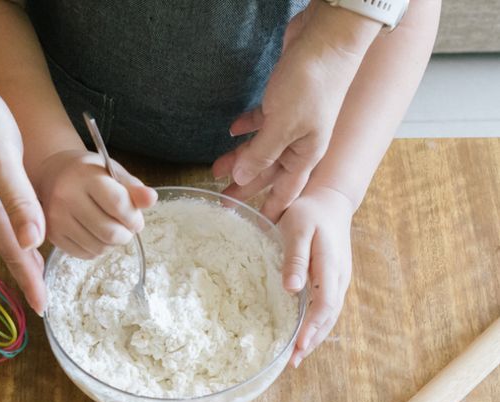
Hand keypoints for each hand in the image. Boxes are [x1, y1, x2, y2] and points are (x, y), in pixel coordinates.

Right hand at [0, 74, 46, 313]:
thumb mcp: (2, 161)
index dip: (29, 281)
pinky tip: (21, 225)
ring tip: (34, 269)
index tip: (42, 308)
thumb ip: (18, 201)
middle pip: (6, 248)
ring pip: (2, 233)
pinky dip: (14, 229)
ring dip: (19, 253)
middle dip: (24, 273)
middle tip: (39, 296)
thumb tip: (32, 241)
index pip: (13, 254)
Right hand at [35, 150, 156, 257]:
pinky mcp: (53, 235)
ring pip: (99, 247)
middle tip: (127, 228)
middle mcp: (66, 197)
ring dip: (113, 244)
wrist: (54, 175)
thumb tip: (151, 199)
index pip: (118, 204)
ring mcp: (57, 219)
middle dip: (126, 234)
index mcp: (85, 176)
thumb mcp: (113, 173)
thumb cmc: (89, 174)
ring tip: (112, 229)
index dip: (134, 218)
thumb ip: (134, 188)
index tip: (137, 220)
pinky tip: (97, 235)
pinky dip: (98, 249)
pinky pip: (86, 254)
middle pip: (109, 231)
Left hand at [212, 1, 379, 220]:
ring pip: (261, 147)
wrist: (325, 39)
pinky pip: (262, 120)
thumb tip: (241, 178)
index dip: (270, 207)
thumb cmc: (310, 85)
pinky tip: (233, 130)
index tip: (255, 224)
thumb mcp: (283, 126)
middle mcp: (300, 141)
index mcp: (306, 154)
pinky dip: (247, 126)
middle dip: (245, 185)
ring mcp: (291, 120)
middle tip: (223, 199)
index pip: (286, 191)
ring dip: (239, 156)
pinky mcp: (283, 100)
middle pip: (268, 171)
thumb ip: (261, 154)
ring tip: (215, 169)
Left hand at [277, 184, 353, 366]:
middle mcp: (339, 278)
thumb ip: (295, 258)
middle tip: (293, 361)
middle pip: (328, 316)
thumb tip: (292, 288)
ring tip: (297, 356)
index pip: (324, 304)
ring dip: (315, 336)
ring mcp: (339, 279)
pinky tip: (304, 333)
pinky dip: (317, 324)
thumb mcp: (297, 229)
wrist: (330, 201)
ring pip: (329, 315)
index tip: (298, 345)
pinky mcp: (334, 279)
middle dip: (312, 340)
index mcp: (330, 266)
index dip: (311, 327)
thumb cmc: (309, 213)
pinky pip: (327, 307)